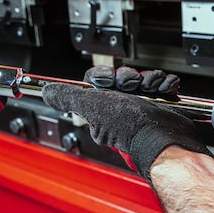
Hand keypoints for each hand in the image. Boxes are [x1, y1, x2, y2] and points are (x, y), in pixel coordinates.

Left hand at [42, 66, 208, 179]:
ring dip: (149, 79)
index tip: (109, 80)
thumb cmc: (130, 125)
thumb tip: (48, 92)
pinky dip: (165, 83)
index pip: (100, 81)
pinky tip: (164, 89)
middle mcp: (123, 109)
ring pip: (143, 78)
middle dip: (128, 77)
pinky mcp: (163, 104)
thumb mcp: (93, 106)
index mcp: (104, 109)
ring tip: (150, 89)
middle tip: (131, 86)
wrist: (164, 136)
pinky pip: (162, 83)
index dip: (104, 77)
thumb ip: (69, 97)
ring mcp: (144, 106)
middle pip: (122, 77)